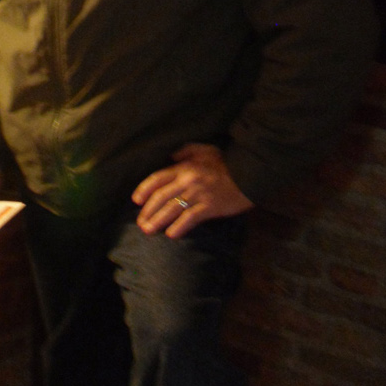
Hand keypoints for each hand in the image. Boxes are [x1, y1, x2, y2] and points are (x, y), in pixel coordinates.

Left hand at [132, 143, 251, 237]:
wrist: (249, 174)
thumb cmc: (226, 163)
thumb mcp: (205, 150)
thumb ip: (186, 151)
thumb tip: (170, 157)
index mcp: (184, 168)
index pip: (157, 179)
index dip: (144, 190)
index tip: (136, 201)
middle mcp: (187, 181)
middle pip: (161, 197)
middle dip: (148, 211)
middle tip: (141, 223)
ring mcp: (198, 195)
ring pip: (172, 209)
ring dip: (157, 221)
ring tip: (148, 230)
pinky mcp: (209, 207)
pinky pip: (190, 219)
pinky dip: (179, 227)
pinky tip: (171, 234)